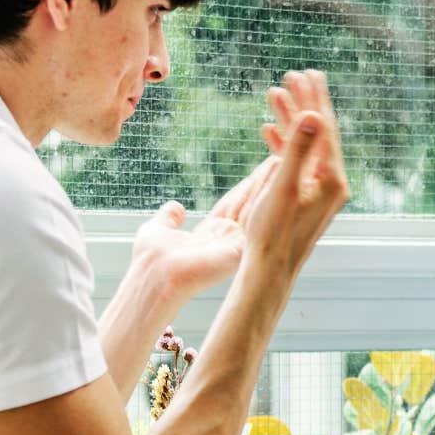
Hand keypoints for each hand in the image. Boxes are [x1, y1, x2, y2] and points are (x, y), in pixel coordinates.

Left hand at [132, 157, 280, 302]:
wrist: (155, 275)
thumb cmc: (151, 258)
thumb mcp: (159, 229)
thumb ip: (169, 218)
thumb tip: (176, 208)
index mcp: (209, 235)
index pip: (232, 206)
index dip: (245, 188)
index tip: (258, 171)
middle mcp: (226, 240)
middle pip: (249, 206)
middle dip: (263, 183)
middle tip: (279, 160)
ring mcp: (235, 246)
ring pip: (256, 211)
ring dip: (269, 187)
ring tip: (282, 164)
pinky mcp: (241, 251)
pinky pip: (256, 221)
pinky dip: (266, 201)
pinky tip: (278, 184)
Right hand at [242, 70, 349, 274]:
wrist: (268, 271)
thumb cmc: (274, 234)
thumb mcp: (283, 187)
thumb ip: (298, 149)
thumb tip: (314, 115)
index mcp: (332, 180)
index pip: (326, 129)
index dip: (315, 99)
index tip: (307, 73)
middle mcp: (332, 184)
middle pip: (319, 133)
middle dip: (305, 103)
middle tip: (294, 74)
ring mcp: (319, 192)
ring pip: (306, 146)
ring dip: (291, 121)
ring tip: (275, 95)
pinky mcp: (305, 198)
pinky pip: (297, 164)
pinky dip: (284, 145)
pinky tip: (268, 129)